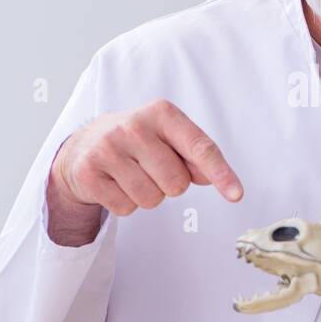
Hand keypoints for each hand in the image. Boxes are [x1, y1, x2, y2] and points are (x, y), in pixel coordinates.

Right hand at [52, 99, 242, 217]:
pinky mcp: (88, 172)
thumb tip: (213, 177)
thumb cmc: (138, 142)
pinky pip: (125, 208)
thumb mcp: (169, 138)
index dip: (221, 173)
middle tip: (152, 169)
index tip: (236, 195)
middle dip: (170, 185)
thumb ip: (195, 155)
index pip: (200, 147)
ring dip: (147, 196)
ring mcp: (107, 148)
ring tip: (132, 175)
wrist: (83, 144)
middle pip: (176, 183)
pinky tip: (115, 183)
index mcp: (161, 113)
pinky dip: (125, 204)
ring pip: (151, 199)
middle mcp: (133, 126)